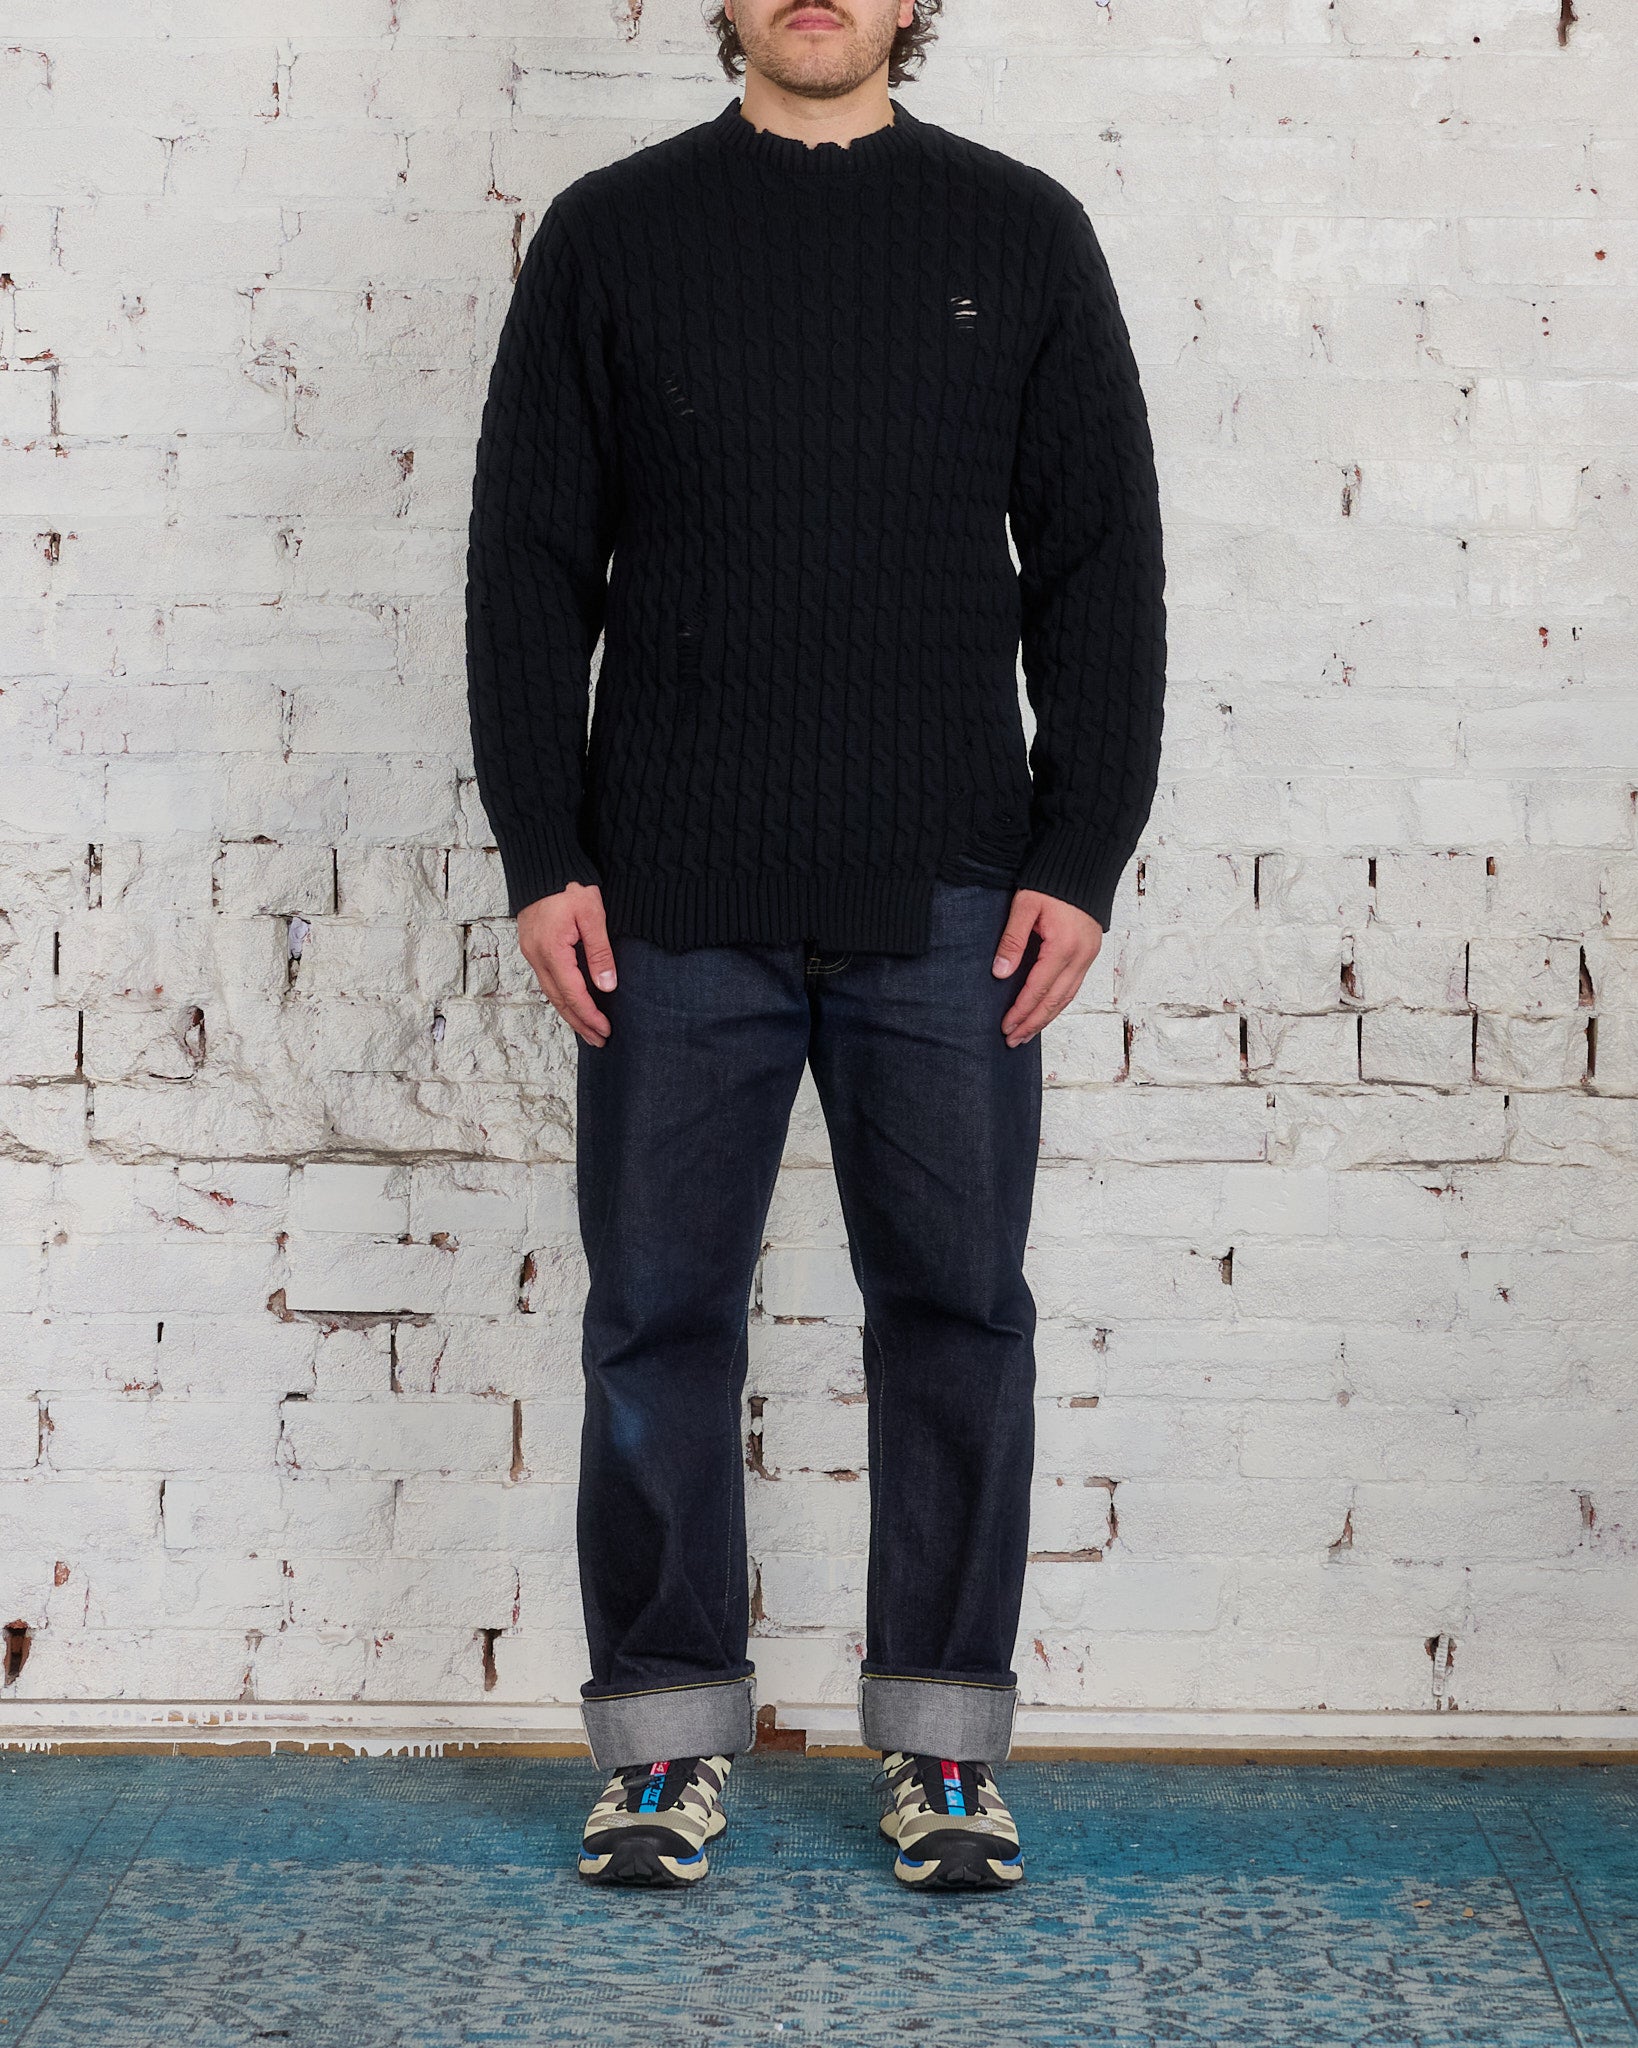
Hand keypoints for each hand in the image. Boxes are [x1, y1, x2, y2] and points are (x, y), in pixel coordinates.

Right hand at [515, 882, 617, 1047]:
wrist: (543, 863)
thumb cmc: (569, 884)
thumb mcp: (592, 915)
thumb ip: (599, 952)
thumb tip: (607, 987)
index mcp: (552, 950)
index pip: (573, 994)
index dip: (590, 1015)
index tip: (606, 1030)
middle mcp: (537, 956)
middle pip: (559, 1000)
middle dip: (580, 1023)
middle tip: (599, 1040)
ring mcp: (532, 953)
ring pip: (551, 993)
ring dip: (570, 1014)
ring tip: (588, 1031)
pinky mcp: (533, 948)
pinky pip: (547, 981)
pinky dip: (561, 998)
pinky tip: (573, 1004)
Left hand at [992, 890, 1102, 1046]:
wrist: (1082, 863)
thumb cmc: (1051, 882)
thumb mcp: (1025, 906)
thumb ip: (1012, 941)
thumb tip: (1000, 974)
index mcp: (1063, 946)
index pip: (1037, 989)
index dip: (1020, 1011)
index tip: (1005, 1026)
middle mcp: (1080, 956)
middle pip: (1054, 1001)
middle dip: (1033, 1023)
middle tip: (1013, 1040)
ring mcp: (1089, 955)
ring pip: (1067, 997)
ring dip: (1046, 1017)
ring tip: (1027, 1033)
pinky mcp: (1090, 952)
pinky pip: (1074, 986)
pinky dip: (1059, 1003)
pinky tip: (1046, 1011)